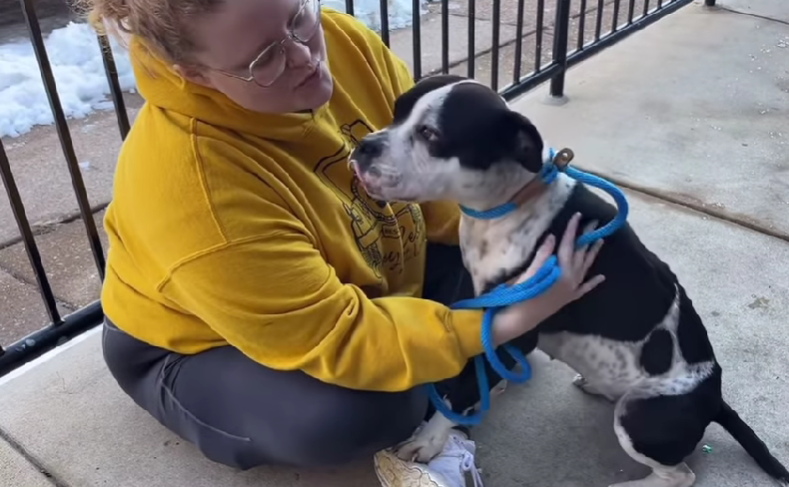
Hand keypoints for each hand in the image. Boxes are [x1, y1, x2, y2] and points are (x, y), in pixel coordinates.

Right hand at [492, 212, 604, 344]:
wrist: (520, 319)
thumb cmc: (521, 295)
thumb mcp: (530, 272)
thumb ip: (543, 255)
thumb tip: (553, 237)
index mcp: (561, 271)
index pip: (568, 245)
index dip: (572, 229)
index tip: (577, 215)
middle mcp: (570, 279)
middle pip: (580, 254)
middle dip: (586, 238)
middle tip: (594, 224)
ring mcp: (571, 290)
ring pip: (585, 268)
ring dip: (592, 254)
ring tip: (600, 241)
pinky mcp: (568, 298)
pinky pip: (584, 289)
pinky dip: (593, 282)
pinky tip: (601, 277)